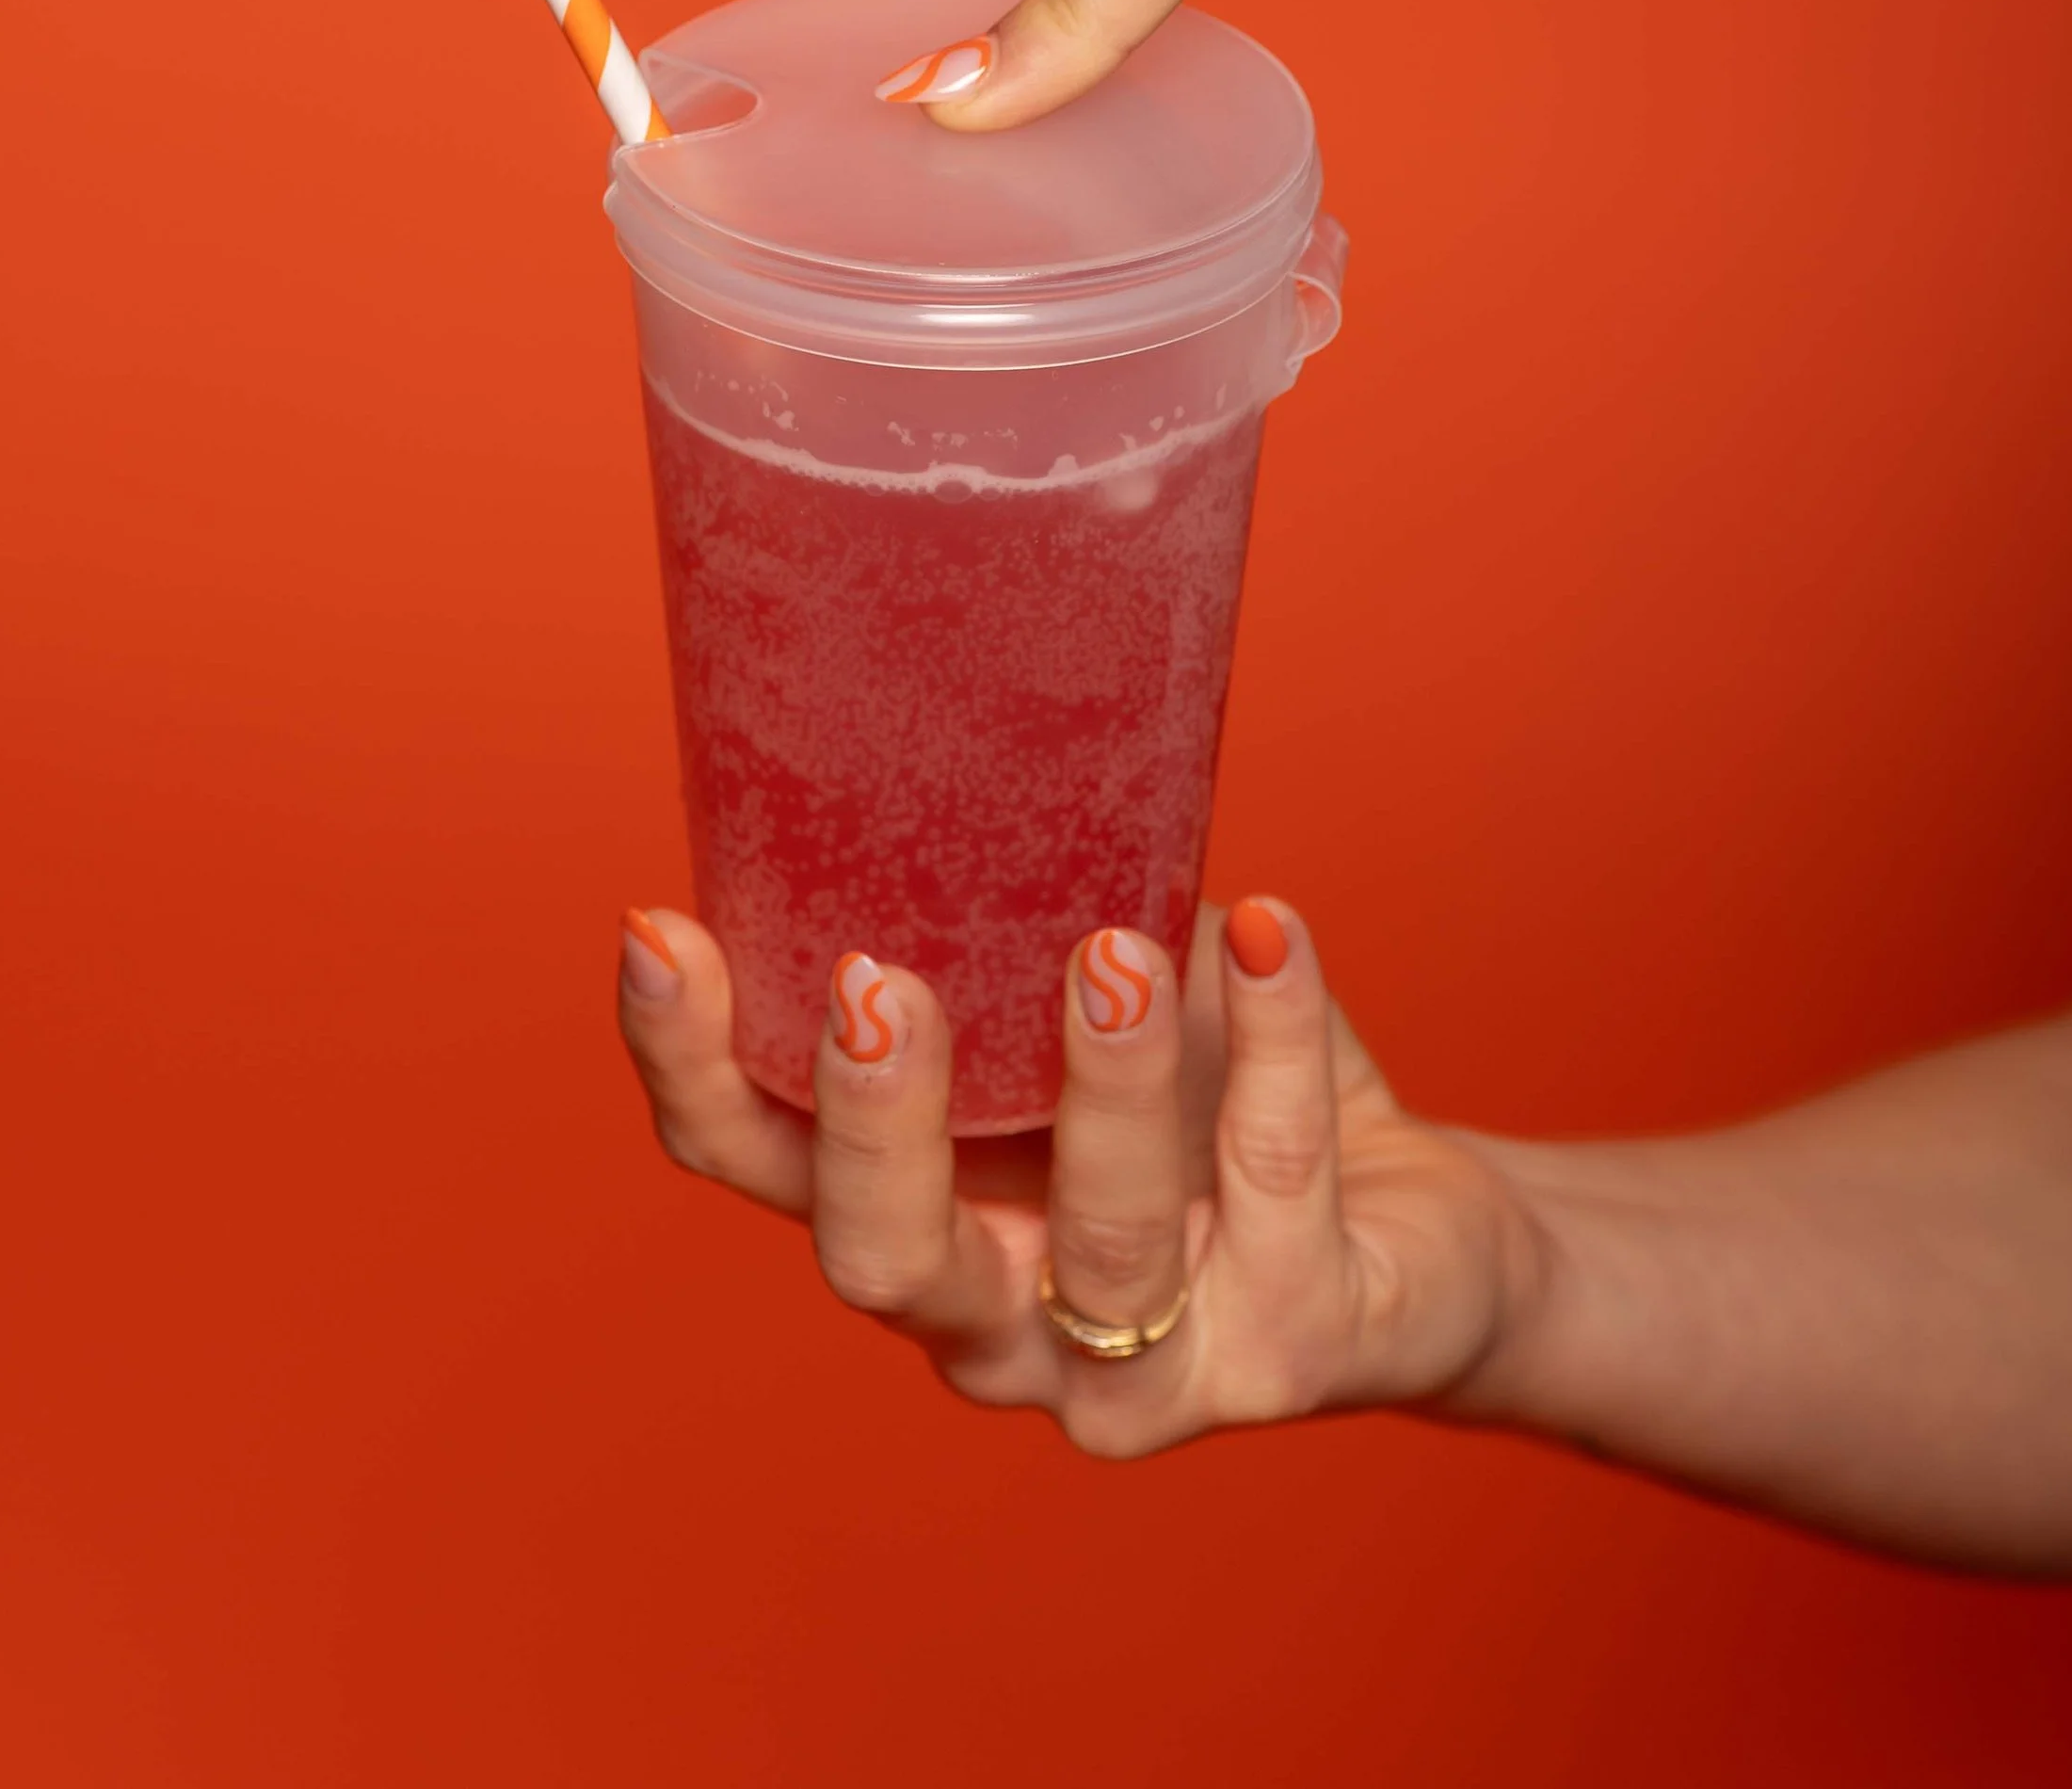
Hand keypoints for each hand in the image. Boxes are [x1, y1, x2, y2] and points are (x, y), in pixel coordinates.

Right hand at [618, 897, 1541, 1454]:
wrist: (1412, 1232)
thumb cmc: (1210, 1099)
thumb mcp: (1076, 1000)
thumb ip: (1007, 918)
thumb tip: (946, 705)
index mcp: (914, 1211)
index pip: (755, 1165)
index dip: (689, 1066)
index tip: (659, 929)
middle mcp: (996, 1321)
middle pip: (884, 1266)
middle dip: (873, 1130)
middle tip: (876, 981)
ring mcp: (1145, 1366)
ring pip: (1106, 1254)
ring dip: (1108, 1089)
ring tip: (1116, 948)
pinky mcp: (1296, 1351)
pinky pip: (1280, 1188)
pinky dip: (1278, 1043)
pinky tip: (1269, 928)